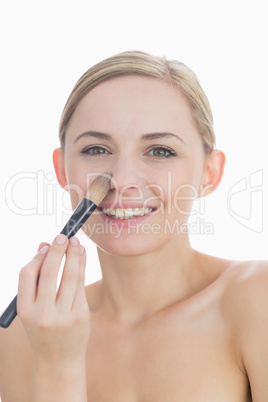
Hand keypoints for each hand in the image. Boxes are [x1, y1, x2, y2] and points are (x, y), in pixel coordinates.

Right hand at [17, 234, 90, 367]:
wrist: (59, 360)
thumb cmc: (43, 328)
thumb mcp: (32, 309)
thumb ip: (36, 280)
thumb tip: (44, 246)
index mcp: (25, 310)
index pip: (27, 275)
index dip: (37, 257)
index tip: (45, 246)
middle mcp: (42, 314)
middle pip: (49, 272)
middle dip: (56, 251)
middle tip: (62, 237)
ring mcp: (63, 316)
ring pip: (69, 276)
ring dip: (73, 255)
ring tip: (75, 242)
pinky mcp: (80, 316)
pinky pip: (81, 285)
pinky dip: (82, 266)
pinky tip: (82, 256)